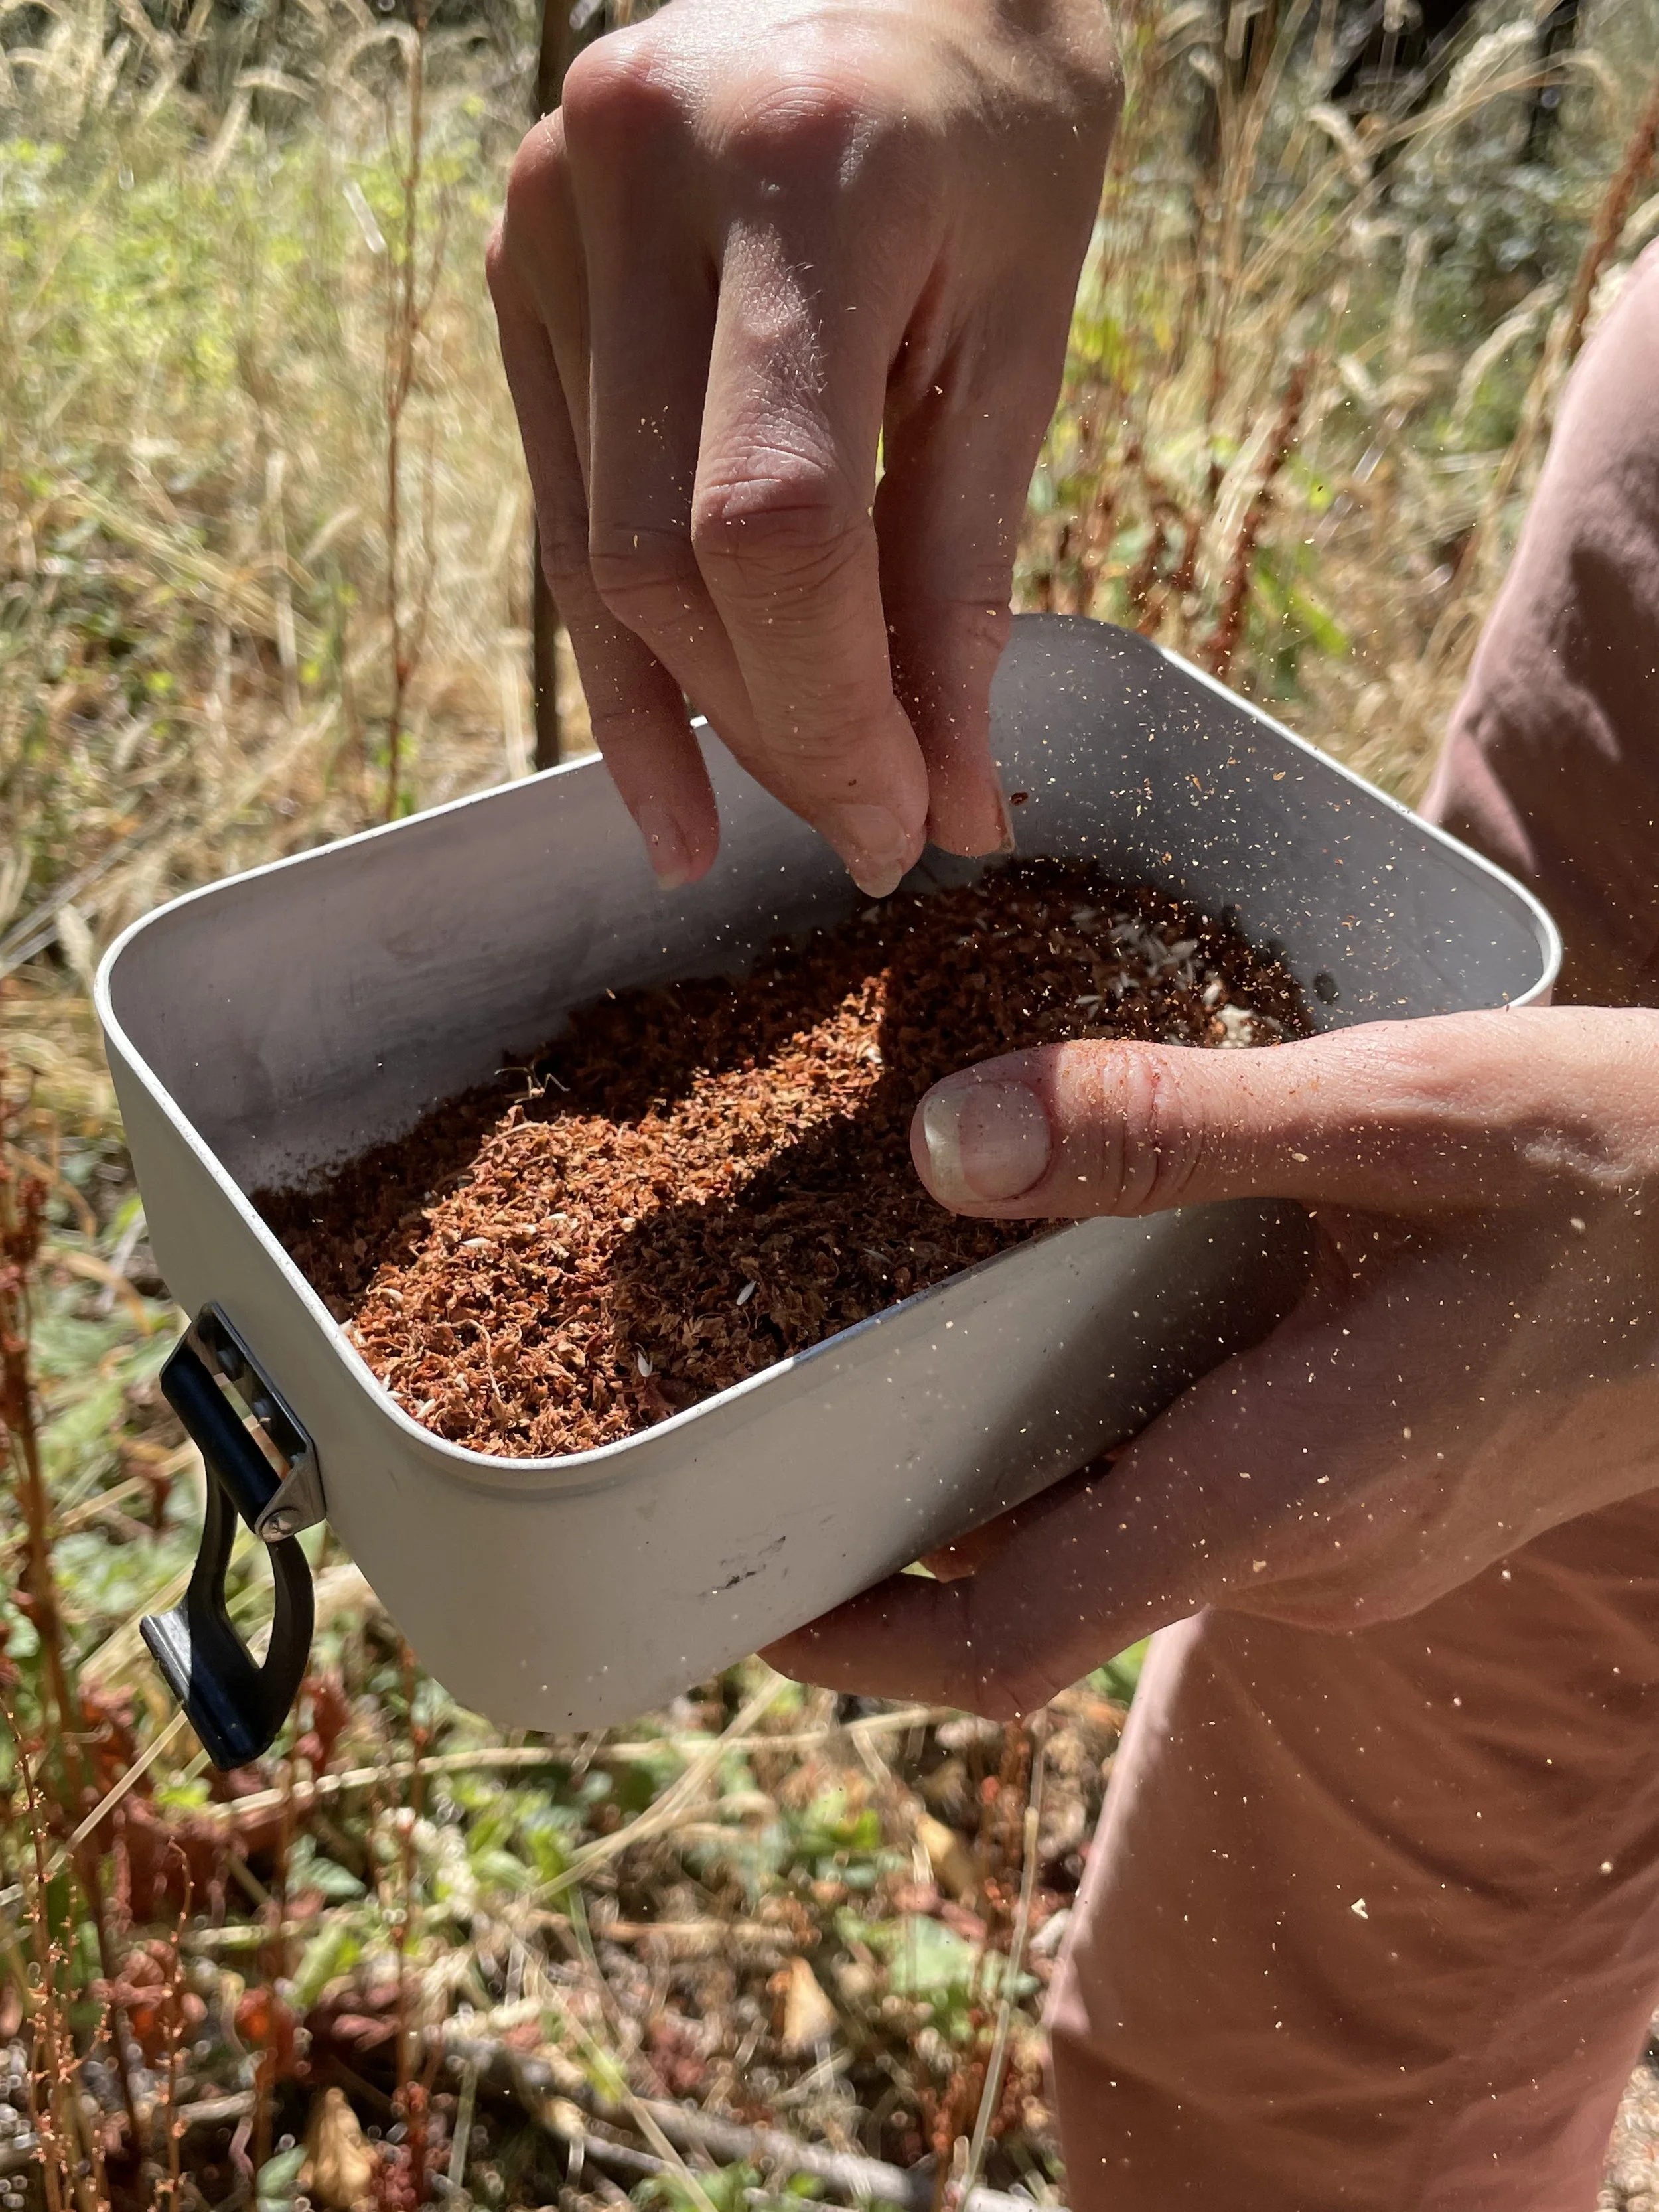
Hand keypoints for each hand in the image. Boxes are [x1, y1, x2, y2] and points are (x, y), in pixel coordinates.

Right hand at [487, 0, 1118, 893]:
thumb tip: (948, 804)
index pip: (775, 525)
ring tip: (740, 825)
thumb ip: (965, 575)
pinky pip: (568, 496)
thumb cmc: (998, 122)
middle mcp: (636, 181)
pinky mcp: (521, 258)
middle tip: (861, 826)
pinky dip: (622, 636)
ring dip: (687, 709)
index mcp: (801, 180)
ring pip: (597, 547)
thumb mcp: (1020, 335)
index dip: (829, 712)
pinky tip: (663, 756)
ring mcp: (551, 213)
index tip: (897, 830)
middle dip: (770, 727)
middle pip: (667, 556)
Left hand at [763, 1009, 1658, 1715]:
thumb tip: (946, 1141)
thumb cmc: (1624, 1173)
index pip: (1002, 1647)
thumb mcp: (1394, 1111)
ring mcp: (1350, 1547)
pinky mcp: (1382, 1502)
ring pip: (1122, 1532)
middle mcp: (1299, 1558)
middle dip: (901, 1526)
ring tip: (900, 1329)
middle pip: (1040, 1587)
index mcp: (1278, 1491)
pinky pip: (1201, 1490)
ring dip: (1009, 1465)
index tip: (733, 1589)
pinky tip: (1085, 1300)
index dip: (847, 1639)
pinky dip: (1111, 1426)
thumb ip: (1164, 1127)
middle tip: (779, 1400)